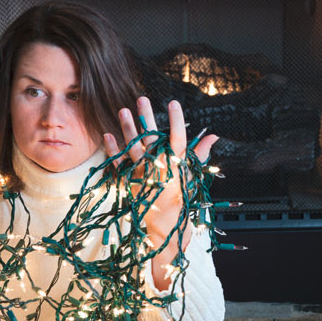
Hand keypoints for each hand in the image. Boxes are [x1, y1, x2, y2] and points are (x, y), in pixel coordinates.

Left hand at [102, 96, 217, 237]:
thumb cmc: (180, 195)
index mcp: (176, 164)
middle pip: (152, 138)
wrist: (165, 221)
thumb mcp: (192, 173)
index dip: (177, 120)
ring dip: (128, 128)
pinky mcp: (129, 180)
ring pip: (133, 147)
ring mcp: (142, 173)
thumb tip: (214, 136)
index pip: (178, 139)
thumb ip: (200, 153)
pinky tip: (108, 134)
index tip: (174, 103)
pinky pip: (119, 162)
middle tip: (142, 99)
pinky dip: (112, 149)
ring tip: (123, 111)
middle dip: (147, 117)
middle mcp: (159, 166)